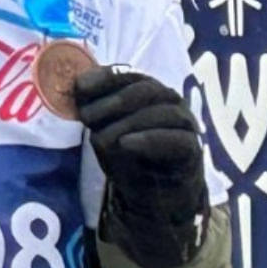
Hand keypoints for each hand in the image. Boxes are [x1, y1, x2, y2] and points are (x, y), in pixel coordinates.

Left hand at [72, 68, 209, 267]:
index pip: (128, 74)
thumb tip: (74, 88)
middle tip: (87, 118)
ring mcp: (183, 122)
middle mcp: (168, 100)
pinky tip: (126, 144)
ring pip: (160, 112)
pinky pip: (174, 139)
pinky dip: (148, 139)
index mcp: (146, 89)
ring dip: (126, 122)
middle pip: (145, 89)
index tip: (80, 87)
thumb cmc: (127, 154)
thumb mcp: (103, 129)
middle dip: (113, 101)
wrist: (153, 193)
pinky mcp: (192, 147)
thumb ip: (93, 109)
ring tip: (101, 138)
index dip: (104, 77)